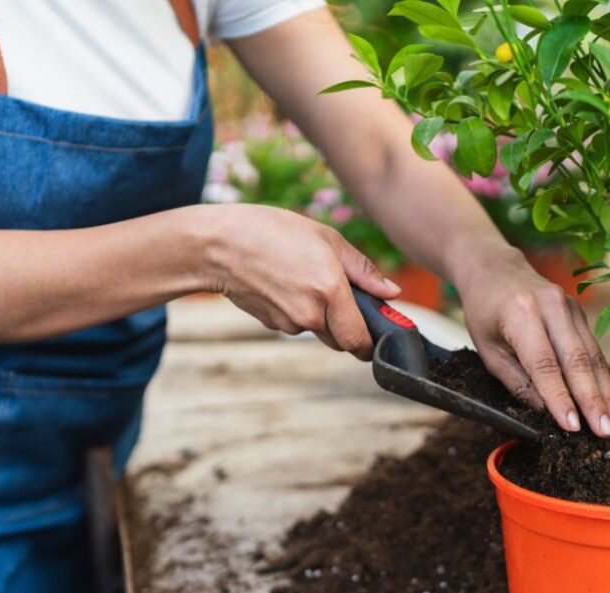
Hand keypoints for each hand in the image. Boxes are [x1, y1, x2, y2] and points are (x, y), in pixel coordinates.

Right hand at [201, 204, 399, 359]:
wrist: (218, 245)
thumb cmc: (273, 232)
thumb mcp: (326, 239)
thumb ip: (363, 271)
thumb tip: (391, 293)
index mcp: (330, 291)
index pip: (358, 341)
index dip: (370, 344)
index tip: (375, 337)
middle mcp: (310, 314)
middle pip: (341, 340)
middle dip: (347, 326)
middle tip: (340, 297)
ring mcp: (288, 323)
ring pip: (317, 330)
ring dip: (320, 315)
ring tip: (303, 277)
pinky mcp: (271, 324)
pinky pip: (295, 323)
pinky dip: (297, 310)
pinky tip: (284, 283)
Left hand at [457, 250, 609, 436]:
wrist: (494, 268)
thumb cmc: (484, 312)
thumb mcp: (488, 349)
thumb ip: (516, 380)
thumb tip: (544, 413)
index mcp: (520, 313)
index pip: (544, 364)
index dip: (560, 397)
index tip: (573, 427)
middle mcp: (551, 306)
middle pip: (577, 360)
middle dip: (594, 401)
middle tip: (608, 432)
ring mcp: (569, 306)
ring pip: (592, 356)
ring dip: (606, 394)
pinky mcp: (579, 311)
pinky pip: (593, 349)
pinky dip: (602, 379)